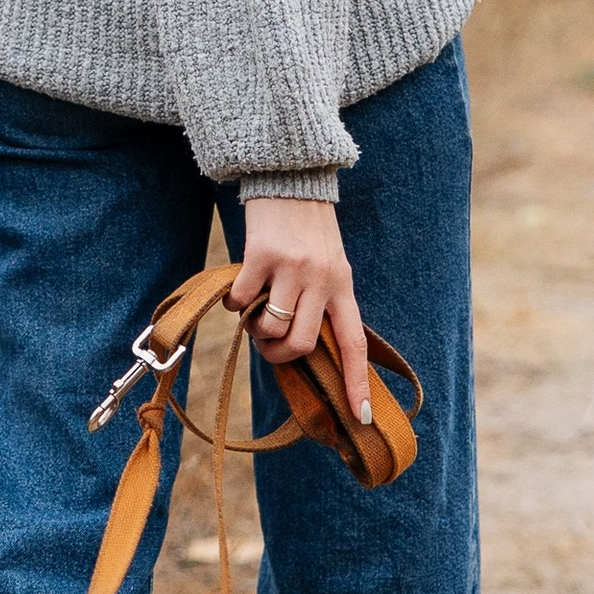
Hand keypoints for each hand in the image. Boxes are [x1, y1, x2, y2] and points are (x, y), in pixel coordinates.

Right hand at [230, 198, 373, 422]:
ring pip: (269, 327)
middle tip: (267, 344)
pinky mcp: (261, 255)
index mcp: (343, 285)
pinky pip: (240, 301)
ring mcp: (292, 268)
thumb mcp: (330, 263)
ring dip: (253, 330)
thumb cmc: (308, 228)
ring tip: (252, 310)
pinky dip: (233, 303)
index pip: (353, 342)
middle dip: (279, 354)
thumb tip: (298, 346)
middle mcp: (322, 279)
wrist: (290, 176)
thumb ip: (321, 300)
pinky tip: (238, 286)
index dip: (356, 381)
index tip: (360, 416)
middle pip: (302, 344)